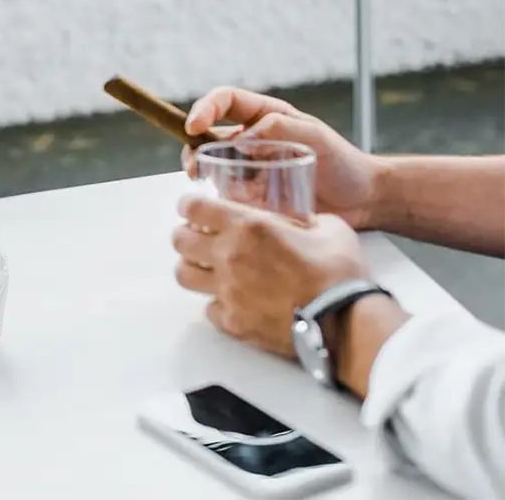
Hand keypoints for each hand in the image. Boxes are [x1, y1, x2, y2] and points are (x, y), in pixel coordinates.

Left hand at [173, 193, 369, 357]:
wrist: (349, 324)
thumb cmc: (340, 272)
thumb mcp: (327, 227)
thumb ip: (301, 217)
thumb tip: (297, 219)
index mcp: (247, 225)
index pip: (193, 207)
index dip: (189, 205)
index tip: (193, 207)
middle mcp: (229, 255)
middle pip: (179, 240)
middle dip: (186, 234)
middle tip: (200, 237)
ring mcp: (228, 291)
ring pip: (183, 274)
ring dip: (193, 268)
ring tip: (208, 268)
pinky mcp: (233, 323)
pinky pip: (208, 309)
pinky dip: (216, 303)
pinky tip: (233, 301)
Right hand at [182, 87, 380, 229]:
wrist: (363, 200)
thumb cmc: (342, 162)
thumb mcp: (314, 135)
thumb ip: (279, 128)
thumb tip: (242, 139)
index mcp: (265, 115)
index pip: (226, 101)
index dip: (205, 108)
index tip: (194, 126)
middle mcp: (252, 139)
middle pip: (209, 136)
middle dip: (194, 148)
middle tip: (194, 168)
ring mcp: (251, 168)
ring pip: (215, 166)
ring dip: (206, 174)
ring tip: (209, 187)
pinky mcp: (255, 196)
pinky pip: (230, 195)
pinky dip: (223, 199)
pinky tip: (230, 207)